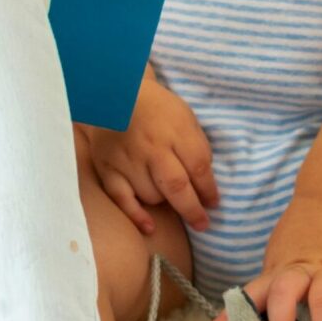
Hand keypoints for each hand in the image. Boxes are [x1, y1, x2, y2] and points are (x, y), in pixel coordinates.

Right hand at [76, 66, 215, 233]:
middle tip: (202, 223)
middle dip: (193, 210)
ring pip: (152, 196)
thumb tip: (206, 186)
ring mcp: (128, 159)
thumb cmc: (158, 109)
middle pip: (177, 186)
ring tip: (168, 198)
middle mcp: (152, 148)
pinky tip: (149, 227)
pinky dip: (136, 215)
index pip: (199, 168)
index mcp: (176, 131)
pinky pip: (122, 198)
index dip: (209, 191)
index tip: (213, 204)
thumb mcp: (186, 118)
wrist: (116, 94)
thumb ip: (196, 149)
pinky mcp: (108, 167)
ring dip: (165, 203)